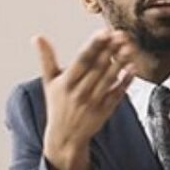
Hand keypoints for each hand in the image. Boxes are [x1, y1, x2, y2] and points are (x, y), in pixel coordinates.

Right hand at [35, 30, 137, 169]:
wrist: (65, 137)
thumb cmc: (57, 105)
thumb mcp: (49, 82)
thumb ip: (46, 58)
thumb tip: (37, 37)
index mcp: (66, 83)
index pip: (82, 61)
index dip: (94, 46)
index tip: (104, 32)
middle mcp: (80, 93)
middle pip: (98, 68)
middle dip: (110, 50)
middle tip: (122, 34)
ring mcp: (94, 102)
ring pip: (109, 79)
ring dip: (120, 63)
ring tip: (129, 47)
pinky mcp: (105, 110)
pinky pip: (117, 93)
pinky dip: (126, 81)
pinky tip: (133, 68)